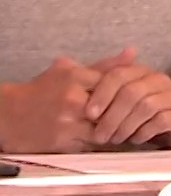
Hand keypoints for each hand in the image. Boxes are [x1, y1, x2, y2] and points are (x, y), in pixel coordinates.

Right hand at [0, 51, 136, 152]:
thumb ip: (104, 65)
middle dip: (123, 112)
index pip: (116, 83)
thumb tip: (133, 52)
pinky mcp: (64, 142)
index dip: (126, 92)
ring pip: (107, 127)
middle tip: (129, 114)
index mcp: (75, 76)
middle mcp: (72, 98)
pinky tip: (99, 136)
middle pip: (115, 107)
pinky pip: (93, 143)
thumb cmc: (42, 91)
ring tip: (116, 126)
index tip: (130, 97)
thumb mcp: (69, 71)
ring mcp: (68, 121)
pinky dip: (99, 141)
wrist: (7, 116)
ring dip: (113, 129)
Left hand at [86, 56, 170, 147]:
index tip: (88, 114)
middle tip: (98, 135)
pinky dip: (143, 132)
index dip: (102, 93)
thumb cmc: (146, 111)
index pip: (119, 74)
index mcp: (142, 72)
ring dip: (125, 126)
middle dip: (111, 115)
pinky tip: (135, 140)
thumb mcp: (122, 97)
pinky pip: (160, 121)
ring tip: (114, 140)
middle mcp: (160, 80)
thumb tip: (68, 66)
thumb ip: (101, 86)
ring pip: (146, 106)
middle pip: (131, 92)